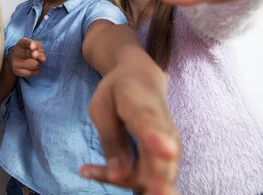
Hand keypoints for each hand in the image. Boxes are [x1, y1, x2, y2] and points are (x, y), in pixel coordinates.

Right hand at [8, 38, 46, 77]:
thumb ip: (40, 49)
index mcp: (21, 43)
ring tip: (35, 62)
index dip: (30, 44)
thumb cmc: (28, 50)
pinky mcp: (18, 72)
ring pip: (34, 65)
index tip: (33, 47)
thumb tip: (43, 59)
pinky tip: (32, 68)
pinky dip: (36, 71)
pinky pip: (33, 73)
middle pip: (28, 54)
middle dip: (36, 55)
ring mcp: (15, 63)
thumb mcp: (34, 45)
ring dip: (38, 64)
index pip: (25, 43)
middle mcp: (16, 53)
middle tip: (38, 56)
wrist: (13, 60)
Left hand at [81, 64, 179, 194]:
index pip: (152, 124)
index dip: (158, 139)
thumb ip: (111, 140)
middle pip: (159, 163)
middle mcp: (164, 127)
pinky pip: (152, 177)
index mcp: (142, 105)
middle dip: (150, 185)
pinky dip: (129, 181)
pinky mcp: (170, 156)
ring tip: (92, 171)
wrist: (143, 78)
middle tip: (114, 181)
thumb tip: (119, 176)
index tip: (166, 152)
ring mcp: (171, 143)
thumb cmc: (117, 91)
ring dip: (128, 182)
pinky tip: (96, 172)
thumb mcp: (101, 108)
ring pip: (157, 177)